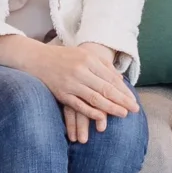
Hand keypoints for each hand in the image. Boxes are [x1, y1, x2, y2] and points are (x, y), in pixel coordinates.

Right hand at [0, 37, 136, 141]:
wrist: (36, 58)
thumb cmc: (63, 57)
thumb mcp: (83, 55)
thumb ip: (101, 65)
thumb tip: (119, 78)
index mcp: (88, 59)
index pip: (111, 78)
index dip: (123, 90)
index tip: (134, 99)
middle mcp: (81, 70)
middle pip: (105, 88)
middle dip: (122, 100)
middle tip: (135, 109)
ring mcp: (70, 82)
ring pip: (94, 98)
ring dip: (110, 108)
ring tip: (123, 114)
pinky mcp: (61, 93)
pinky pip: (79, 105)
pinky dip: (91, 112)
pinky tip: (102, 117)